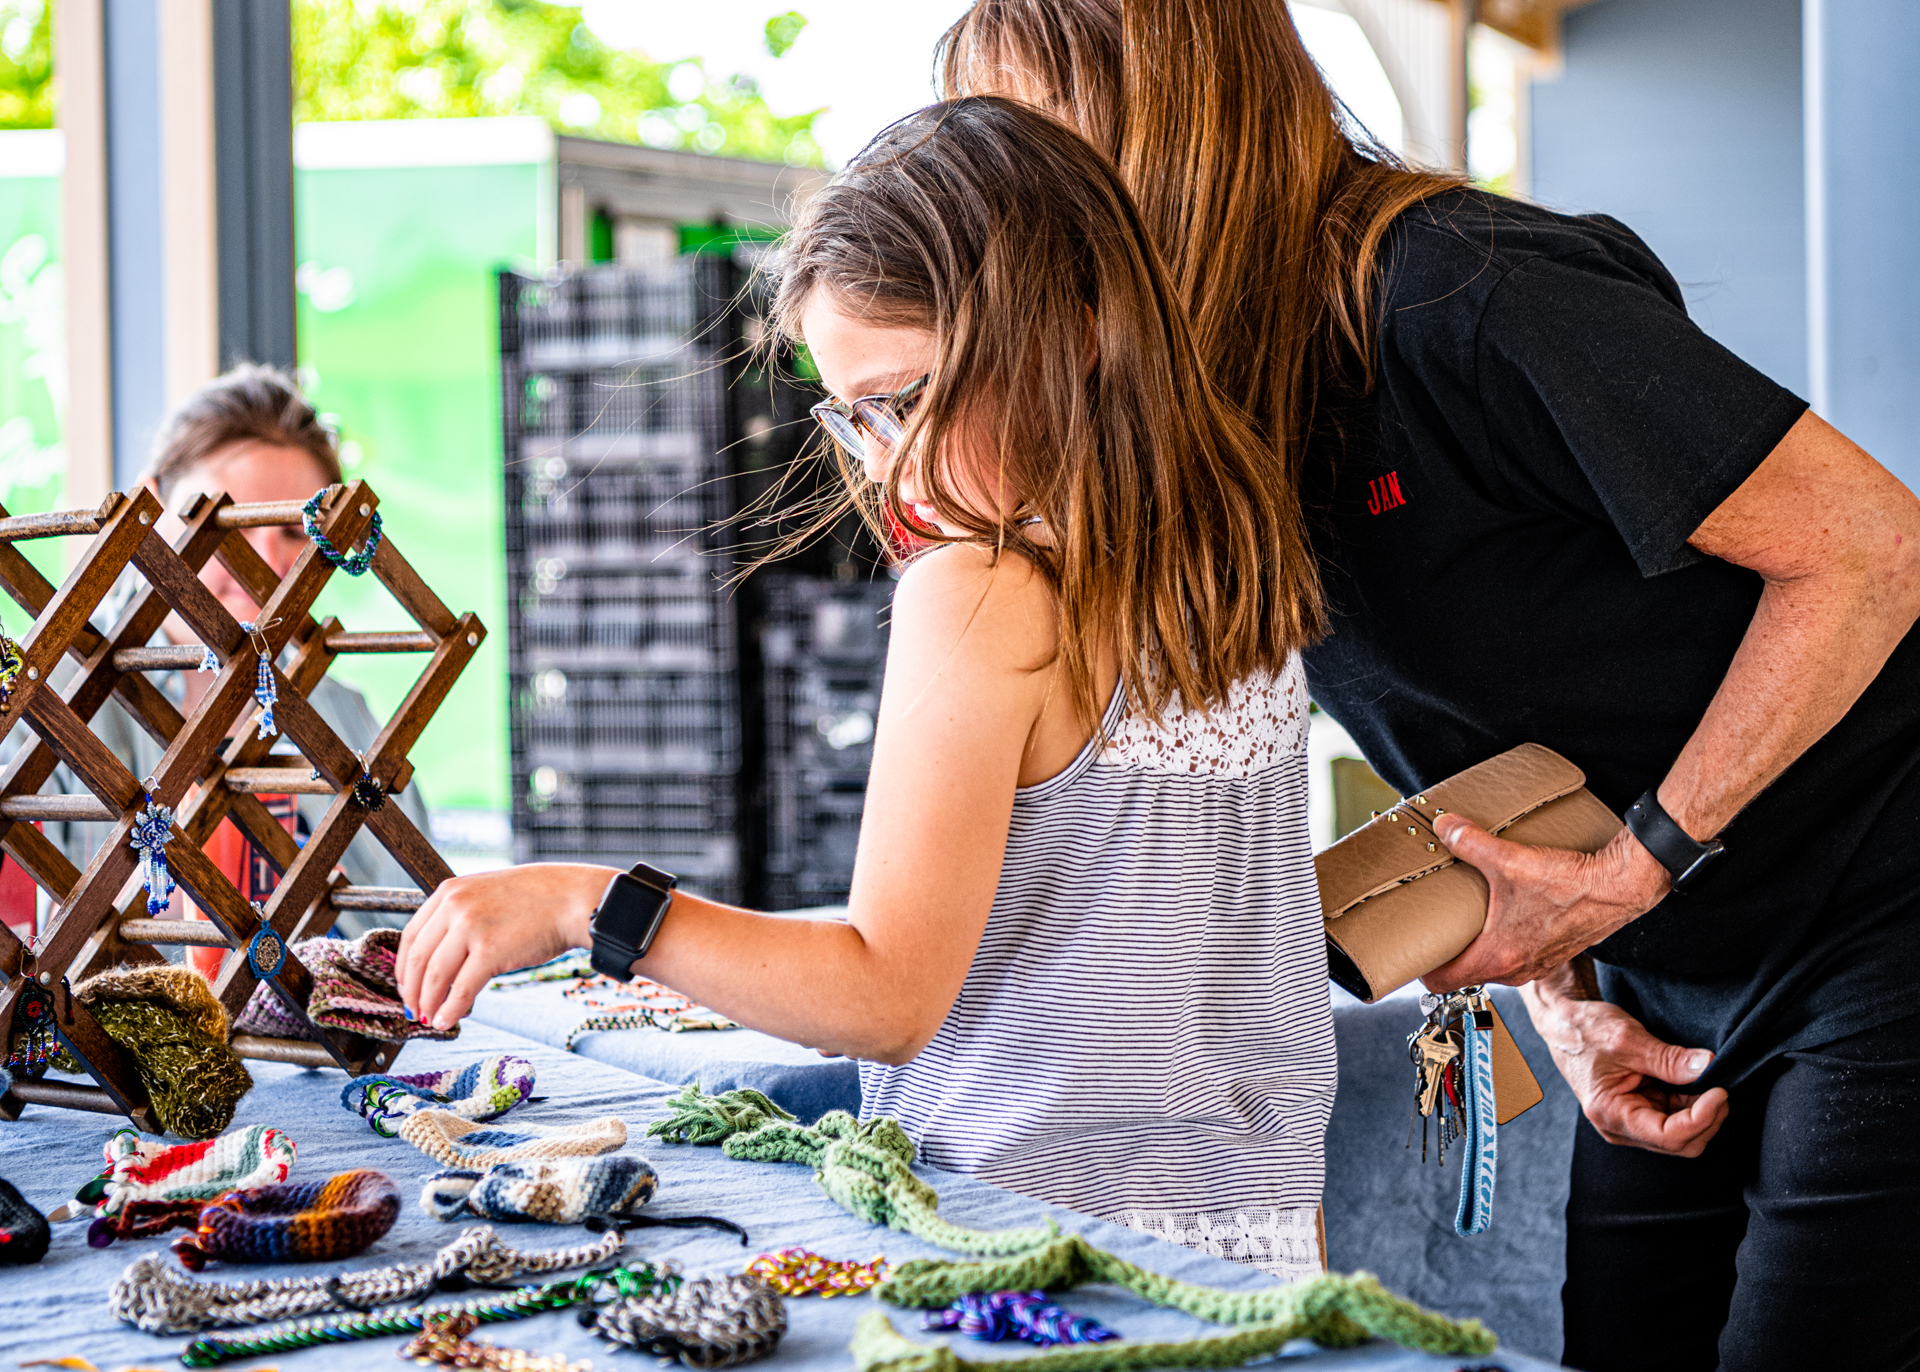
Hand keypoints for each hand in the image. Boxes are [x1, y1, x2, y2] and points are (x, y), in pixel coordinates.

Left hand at [396, 863, 614, 1030]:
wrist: (572, 899)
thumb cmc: (537, 900)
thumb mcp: (487, 894)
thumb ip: (461, 916)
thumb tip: (441, 957)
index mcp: (449, 891)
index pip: (411, 935)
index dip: (405, 968)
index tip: (407, 987)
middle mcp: (455, 906)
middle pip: (419, 959)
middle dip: (412, 991)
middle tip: (413, 1010)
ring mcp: (471, 927)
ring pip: (435, 976)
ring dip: (428, 1003)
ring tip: (429, 1019)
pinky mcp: (491, 951)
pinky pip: (461, 989)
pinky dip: (450, 1009)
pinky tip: (447, 1020)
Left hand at [1421, 818, 1669, 989]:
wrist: (1620, 889)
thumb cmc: (1571, 886)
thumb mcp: (1510, 861)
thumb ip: (1470, 843)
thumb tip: (1446, 826)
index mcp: (1497, 956)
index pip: (1443, 980)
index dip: (1423, 968)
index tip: (1415, 952)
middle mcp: (1516, 969)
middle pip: (1467, 972)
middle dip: (1450, 953)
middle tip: (1437, 928)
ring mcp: (1537, 964)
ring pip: (1494, 965)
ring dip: (1479, 947)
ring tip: (1468, 919)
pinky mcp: (1554, 953)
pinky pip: (1518, 956)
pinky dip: (1505, 942)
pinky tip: (1504, 915)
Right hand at [1520, 960, 1728, 1156]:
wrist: (1564, 1024)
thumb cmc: (1586, 1030)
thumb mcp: (1628, 1038)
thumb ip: (1669, 1058)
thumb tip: (1708, 1067)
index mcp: (1610, 1113)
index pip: (1669, 1136)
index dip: (1702, 1118)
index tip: (1720, 1091)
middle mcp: (1619, 1127)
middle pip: (1679, 1144)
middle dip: (1707, 1119)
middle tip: (1721, 1086)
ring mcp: (1630, 1122)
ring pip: (1681, 1136)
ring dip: (1702, 1113)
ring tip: (1709, 1082)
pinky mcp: (1638, 1113)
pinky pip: (1674, 1121)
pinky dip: (1692, 1106)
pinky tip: (1696, 1085)